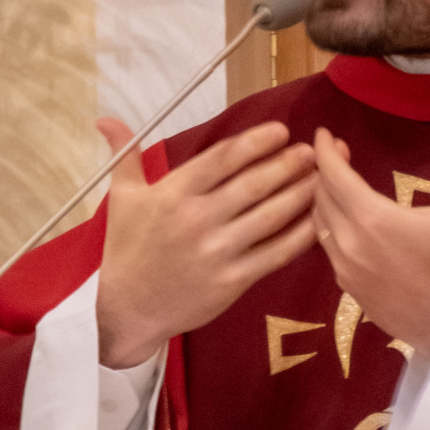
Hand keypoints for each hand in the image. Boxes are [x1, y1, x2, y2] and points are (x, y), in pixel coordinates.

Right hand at [95, 117, 317, 367]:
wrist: (126, 309)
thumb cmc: (126, 249)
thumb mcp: (122, 198)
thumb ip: (125, 154)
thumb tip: (106, 119)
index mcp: (173, 194)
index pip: (222, 159)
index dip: (256, 142)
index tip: (281, 131)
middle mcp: (197, 219)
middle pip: (253, 184)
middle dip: (287, 164)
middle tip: (312, 151)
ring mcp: (217, 252)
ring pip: (270, 216)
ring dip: (300, 193)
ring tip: (323, 178)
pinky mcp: (232, 281)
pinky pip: (275, 254)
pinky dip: (300, 235)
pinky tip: (318, 219)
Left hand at [311, 130, 429, 356]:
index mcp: (372, 218)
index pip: (334, 175)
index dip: (326, 151)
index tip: (323, 134)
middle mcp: (349, 241)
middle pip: (320, 196)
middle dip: (325, 171)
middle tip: (339, 156)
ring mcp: (344, 267)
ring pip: (319, 223)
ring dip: (323, 199)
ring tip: (337, 185)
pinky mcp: (346, 287)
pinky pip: (327, 248)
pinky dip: (329, 227)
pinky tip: (344, 222)